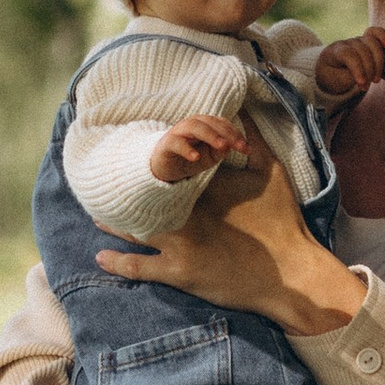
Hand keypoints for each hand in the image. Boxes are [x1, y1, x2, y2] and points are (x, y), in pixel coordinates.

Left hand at [95, 121, 363, 330]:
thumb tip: (242, 112)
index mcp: (203, 187)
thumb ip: (255, 141)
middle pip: (143, 198)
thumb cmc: (283, 221)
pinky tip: (100, 257)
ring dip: (114, 222)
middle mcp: (185, 212)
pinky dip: (117, 262)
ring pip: (134, 230)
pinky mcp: (177, 272)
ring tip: (95, 214)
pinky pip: (139, 267)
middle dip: (125, 191)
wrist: (290, 273)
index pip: (169, 169)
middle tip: (104, 184)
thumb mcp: (272, 172)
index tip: (134, 156)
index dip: (151, 164)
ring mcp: (178, 243)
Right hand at [147, 111, 249, 185]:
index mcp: (205, 125)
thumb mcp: (209, 158)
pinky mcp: (166, 143)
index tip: (246, 148)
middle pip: (211, 122)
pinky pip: (177, 143)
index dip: (235, 134)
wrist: (164, 168)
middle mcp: (192, 124)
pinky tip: (196, 157)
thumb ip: (219, 151)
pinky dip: (187, 149)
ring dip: (210, 135)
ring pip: (195, 126)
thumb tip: (229, 146)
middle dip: (227, 134)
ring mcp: (178, 132)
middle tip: (239, 147)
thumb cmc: (190, 159)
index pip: (222, 124)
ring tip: (222, 146)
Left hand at [312, 26, 384, 99]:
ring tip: (375, 80)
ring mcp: (357, 40)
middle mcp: (347, 43)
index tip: (362, 83)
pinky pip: (375, 32)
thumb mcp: (336, 81)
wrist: (329, 70)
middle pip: (362, 50)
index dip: (357, 68)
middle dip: (368, 71)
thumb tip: (366, 73)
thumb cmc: (333, 77)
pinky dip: (382, 36)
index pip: (348, 54)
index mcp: (334, 52)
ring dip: (378, 63)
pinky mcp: (366, 41)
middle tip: (365, 87)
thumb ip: (350, 76)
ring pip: (372, 43)